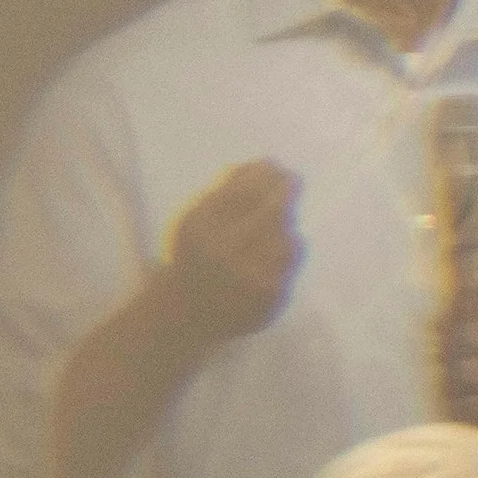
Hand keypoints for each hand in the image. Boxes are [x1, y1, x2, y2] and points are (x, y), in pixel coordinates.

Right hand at [161, 160, 300, 346]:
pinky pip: (291, 264)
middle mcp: (225, 254)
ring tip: (267, 232)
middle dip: (285, 191)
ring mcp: (251, 279)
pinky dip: (285, 254)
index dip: (265, 176)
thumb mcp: (196, 221)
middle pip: (273, 212)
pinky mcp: (270, 298)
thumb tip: (263, 164)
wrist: (186, 313)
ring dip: (284, 227)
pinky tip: (270, 257)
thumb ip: (227, 192)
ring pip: (288, 237)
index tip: (276, 166)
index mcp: (202, 230)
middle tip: (291, 181)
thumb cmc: (195, 258)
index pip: (244, 192)